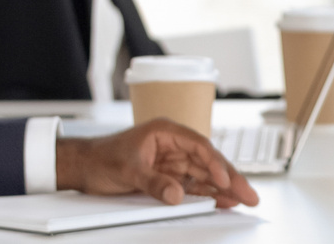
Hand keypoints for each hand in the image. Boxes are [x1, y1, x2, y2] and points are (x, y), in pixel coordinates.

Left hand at [55, 119, 258, 208]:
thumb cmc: (101, 158)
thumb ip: (154, 183)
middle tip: (250, 194)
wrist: (83, 167)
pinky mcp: (168, 177)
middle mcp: (174, 145)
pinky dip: (207, 195)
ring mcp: (172, 162)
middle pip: (208, 162)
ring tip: (244, 201)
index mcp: (166, 132)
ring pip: (204, 176)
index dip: (216, 163)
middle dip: (230, 178)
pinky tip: (222, 202)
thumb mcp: (128, 170)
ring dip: (223, 189)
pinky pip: (193, 187)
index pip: (199, 146)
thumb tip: (177, 195)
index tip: (226, 180)